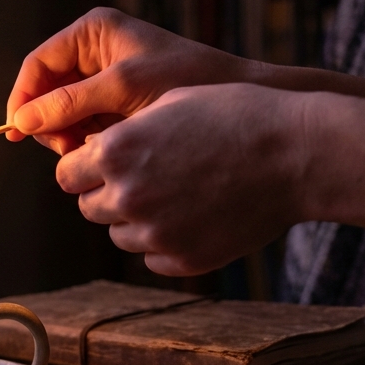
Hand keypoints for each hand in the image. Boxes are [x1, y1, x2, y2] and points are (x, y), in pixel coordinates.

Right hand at [6, 7, 257, 153]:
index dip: (24, 98)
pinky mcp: (118, 104)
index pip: (38, 64)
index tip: (18, 132)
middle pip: (47, 91)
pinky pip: (86, 125)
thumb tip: (22, 121)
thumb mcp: (124, 89)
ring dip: (70, 135)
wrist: (240, 96)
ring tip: (93, 148)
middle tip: (68, 148)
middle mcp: (95, 51)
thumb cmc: (189, 78)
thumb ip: (70, 103)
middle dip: (51, 121)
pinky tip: (107, 149)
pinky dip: (88, 140)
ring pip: (64, 113)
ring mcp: (106, 79)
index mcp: (93, 32)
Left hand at [55, 84, 307, 275]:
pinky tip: (193, 214)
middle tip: (145, 176)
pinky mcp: (184, 260)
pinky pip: (153, 256)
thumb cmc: (235, 114)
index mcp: (115, 152)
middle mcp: (127, 196)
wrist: (297, 152)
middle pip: (89, 207)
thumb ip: (120, 132)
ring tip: (175, 193)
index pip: (68, 174)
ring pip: (118, 235)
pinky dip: (164, 240)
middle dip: (108, 192)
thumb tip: (89, 153)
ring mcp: (156, 233)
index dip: (86, 166)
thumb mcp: (167, 104)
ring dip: (135, 218)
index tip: (107, 161)